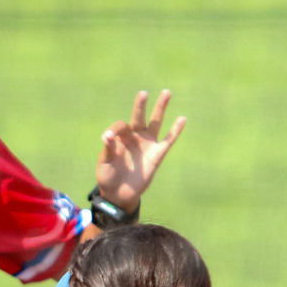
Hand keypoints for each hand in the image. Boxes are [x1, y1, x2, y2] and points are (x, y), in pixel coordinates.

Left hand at [94, 89, 184, 210]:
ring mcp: (147, 144)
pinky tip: (182, 119)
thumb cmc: (108, 176)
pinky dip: (175, 130)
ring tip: (166, 92)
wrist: (119, 194)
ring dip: (160, 108)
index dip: (115, 130)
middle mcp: (134, 137)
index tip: (109, 138)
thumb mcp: (104, 163)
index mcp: (120, 138)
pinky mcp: (157, 154)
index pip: (120, 126)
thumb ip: (108, 149)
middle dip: (141, 105)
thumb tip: (107, 136)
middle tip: (143, 93)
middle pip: (139, 117)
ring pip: (156, 123)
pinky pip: (168, 141)